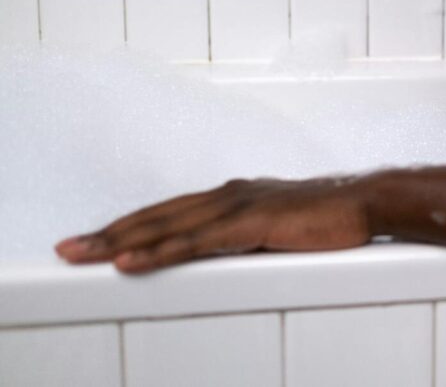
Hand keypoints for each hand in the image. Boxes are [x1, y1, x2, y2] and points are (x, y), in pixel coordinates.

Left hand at [54, 177, 370, 272]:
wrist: (365, 202)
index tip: (98, 238)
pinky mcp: (250, 223)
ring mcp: (238, 206)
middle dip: (109, 232)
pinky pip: (194, 242)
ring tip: (83, 255)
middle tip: (69, 248)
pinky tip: (131, 260)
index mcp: (235, 195)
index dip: (131, 225)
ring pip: (167, 226)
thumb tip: (226, 252)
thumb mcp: (279, 224)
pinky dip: (158, 251)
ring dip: (120, 241)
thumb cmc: (330, 216)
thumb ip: (248, 233)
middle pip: (158, 215)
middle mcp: (229, 194)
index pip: (171, 211)